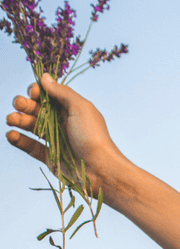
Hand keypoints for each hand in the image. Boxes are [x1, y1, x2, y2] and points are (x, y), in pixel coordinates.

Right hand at [6, 72, 125, 191]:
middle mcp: (62, 123)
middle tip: (18, 104)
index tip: (33, 93)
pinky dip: (19, 140)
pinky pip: (30, 146)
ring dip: (18, 120)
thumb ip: (62, 92)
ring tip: (10, 119)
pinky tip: (11, 135)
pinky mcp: (49, 157)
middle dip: (25, 104)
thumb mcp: (80, 108)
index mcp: (71, 109)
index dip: (38, 92)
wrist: (100, 170)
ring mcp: (55, 140)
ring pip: (31, 126)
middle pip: (37, 109)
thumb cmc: (94, 137)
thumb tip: (45, 77)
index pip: (49, 96)